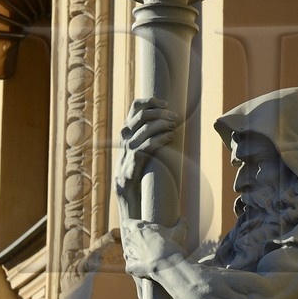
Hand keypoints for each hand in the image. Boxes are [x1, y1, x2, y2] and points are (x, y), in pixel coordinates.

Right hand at [115, 98, 177, 218]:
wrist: (128, 196)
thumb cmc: (138, 172)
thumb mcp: (140, 150)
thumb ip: (147, 136)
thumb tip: (166, 122)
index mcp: (126, 133)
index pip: (134, 108)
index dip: (149, 102)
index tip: (164, 103)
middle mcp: (124, 140)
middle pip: (140, 116)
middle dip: (159, 112)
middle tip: (173, 116)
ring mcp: (126, 152)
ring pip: (143, 129)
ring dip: (162, 124)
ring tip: (174, 125)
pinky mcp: (132, 164)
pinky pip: (147, 146)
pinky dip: (160, 139)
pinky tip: (170, 137)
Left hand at [120, 218, 187, 277]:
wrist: (167, 263)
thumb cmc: (171, 245)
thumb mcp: (179, 231)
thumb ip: (181, 223)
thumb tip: (183, 219)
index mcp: (138, 227)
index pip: (127, 223)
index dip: (130, 226)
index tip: (135, 229)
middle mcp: (129, 239)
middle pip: (128, 239)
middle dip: (135, 243)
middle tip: (148, 247)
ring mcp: (128, 253)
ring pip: (128, 253)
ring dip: (135, 255)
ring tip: (149, 259)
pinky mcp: (129, 266)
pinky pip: (130, 266)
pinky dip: (136, 267)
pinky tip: (146, 268)